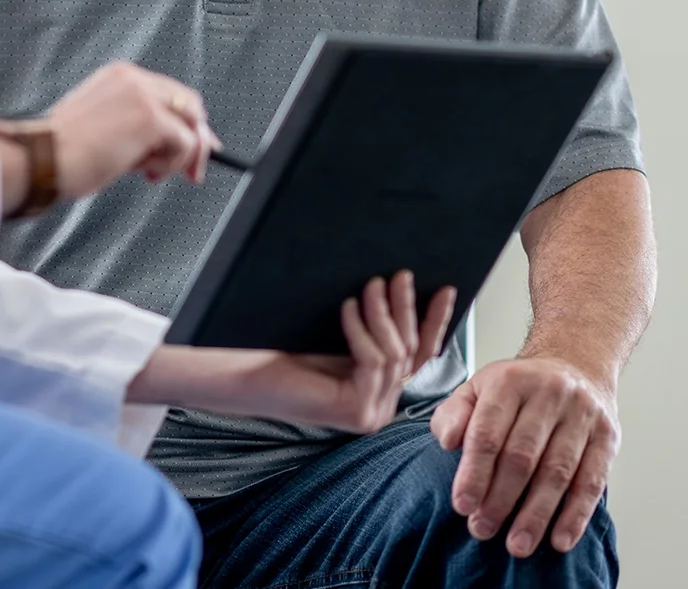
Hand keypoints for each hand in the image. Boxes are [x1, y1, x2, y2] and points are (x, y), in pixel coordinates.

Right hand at [45, 61, 217, 198]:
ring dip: (176, 157)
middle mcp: (134, 79)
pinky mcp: (151, 120)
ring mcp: (144, 97)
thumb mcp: (104, 128)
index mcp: (120, 77)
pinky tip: (145, 172)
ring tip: (146, 171)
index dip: (187, 123)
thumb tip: (171, 146)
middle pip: (191, 105)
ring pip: (191, 126)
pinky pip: (185, 144)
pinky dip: (172, 164)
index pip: (171, 94)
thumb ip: (137, 128)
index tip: (193, 148)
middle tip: (191, 171)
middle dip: (196, 141)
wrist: (40, 159)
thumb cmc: (60, 152)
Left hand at [127, 272, 456, 432]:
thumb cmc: (283, 350)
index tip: (445, 288)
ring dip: (382, 314)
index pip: (419, 354)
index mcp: (378, 389)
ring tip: (371, 284)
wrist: (242, 373)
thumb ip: (374, 326)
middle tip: (401, 275)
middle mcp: (380, 406)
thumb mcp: (342, 333)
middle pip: (411, 351)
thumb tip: (401, 285)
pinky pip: (372, 361)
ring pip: (393, 354)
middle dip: (407, 308)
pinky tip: (346, 307)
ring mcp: (371, 413)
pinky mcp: (357, 413)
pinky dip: (360, 330)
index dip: (434, 320)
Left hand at [430, 355, 619, 556]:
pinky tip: (560, 539)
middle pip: (522, 455)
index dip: (474, 473)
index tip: (462, 506)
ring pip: (558, 472)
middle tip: (483, 530)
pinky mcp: (608, 436)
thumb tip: (448, 441)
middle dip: (500, 499)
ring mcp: (582, 414)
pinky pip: (592, 481)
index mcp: (510, 380)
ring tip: (518, 545)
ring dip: (536, 514)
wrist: (576, 365)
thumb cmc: (517, 389)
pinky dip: (576, 515)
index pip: (488, 432)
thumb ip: (454, 414)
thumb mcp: (477, 388)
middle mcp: (549, 393)